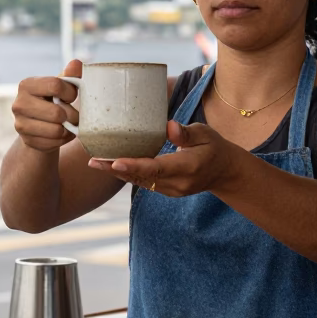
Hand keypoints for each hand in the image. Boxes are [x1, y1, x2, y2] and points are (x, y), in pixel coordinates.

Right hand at [12, 59, 81, 151]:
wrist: (40, 126)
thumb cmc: (53, 101)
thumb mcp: (60, 86)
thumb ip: (69, 75)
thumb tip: (77, 63)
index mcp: (26, 85)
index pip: (56, 85)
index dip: (70, 92)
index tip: (71, 96)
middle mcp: (19, 104)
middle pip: (56, 113)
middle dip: (72, 115)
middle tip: (74, 115)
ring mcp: (20, 124)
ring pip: (56, 130)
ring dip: (68, 129)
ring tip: (68, 124)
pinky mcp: (27, 141)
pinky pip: (54, 143)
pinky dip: (63, 139)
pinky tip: (61, 134)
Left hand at [88, 120, 238, 196]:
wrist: (224, 172)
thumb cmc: (214, 146)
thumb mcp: (205, 134)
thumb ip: (186, 133)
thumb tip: (168, 127)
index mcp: (188, 167)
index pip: (157, 168)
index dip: (135, 165)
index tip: (114, 161)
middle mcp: (178, 183)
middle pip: (142, 177)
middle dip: (116, 169)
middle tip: (92, 161)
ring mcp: (171, 190)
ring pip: (139, 182)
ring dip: (117, 173)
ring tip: (94, 163)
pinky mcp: (166, 191)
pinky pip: (143, 183)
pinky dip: (126, 174)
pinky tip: (110, 165)